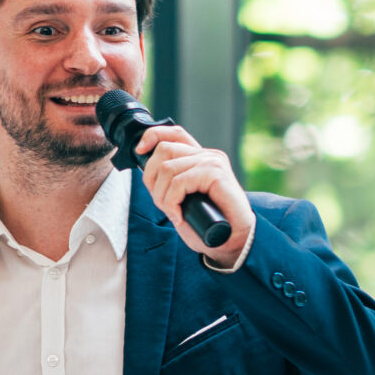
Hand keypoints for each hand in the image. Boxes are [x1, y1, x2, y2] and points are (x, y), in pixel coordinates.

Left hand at [136, 123, 254, 265]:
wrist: (235, 241)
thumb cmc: (209, 224)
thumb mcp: (184, 199)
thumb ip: (171, 182)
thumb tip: (148, 173)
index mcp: (200, 157)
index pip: (175, 133)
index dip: (153, 136)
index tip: (140, 151)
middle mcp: (207, 156)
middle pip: (164, 149)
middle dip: (151, 178)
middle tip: (162, 203)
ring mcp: (212, 163)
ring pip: (167, 168)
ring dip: (162, 196)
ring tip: (173, 213)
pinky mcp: (216, 174)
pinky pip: (179, 182)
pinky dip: (172, 202)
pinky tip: (179, 216)